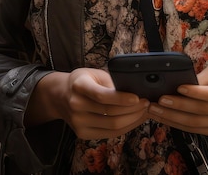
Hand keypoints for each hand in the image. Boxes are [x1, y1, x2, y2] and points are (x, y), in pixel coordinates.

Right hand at [27, 68, 149, 139]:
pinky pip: (109, 134)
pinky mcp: (82, 134)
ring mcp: (78, 123)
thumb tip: (136, 88)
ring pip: (112, 126)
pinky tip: (135, 120)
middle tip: (147, 103)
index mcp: (79, 85)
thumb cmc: (82, 81)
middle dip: (133, 110)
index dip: (122, 98)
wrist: (60, 96)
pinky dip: (126, 127)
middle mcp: (76, 105)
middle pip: (110, 113)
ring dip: (133, 120)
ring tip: (144, 111)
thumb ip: (111, 81)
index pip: (102, 95)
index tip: (138, 97)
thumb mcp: (94, 74)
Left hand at [147, 63, 207, 135]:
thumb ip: (204, 76)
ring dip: (172, 118)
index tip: (178, 87)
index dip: (195, 92)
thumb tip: (181, 82)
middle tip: (157, 101)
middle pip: (200, 112)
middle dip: (176, 107)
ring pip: (195, 125)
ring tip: (155, 110)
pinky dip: (179, 125)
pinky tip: (166, 118)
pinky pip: (197, 131)